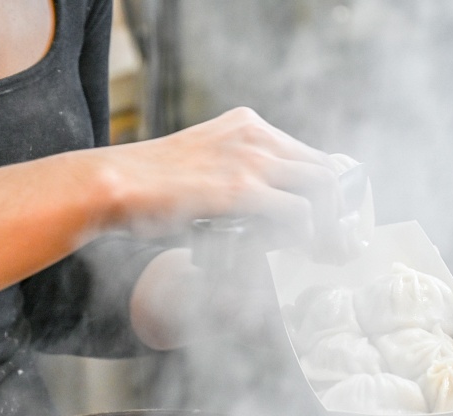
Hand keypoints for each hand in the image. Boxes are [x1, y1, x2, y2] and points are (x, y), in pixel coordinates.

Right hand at [100, 107, 340, 248]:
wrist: (115, 184)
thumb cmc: (147, 186)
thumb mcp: (199, 168)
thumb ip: (232, 180)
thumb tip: (256, 215)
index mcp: (245, 125)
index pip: (306, 154)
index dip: (326, 191)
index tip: (329, 221)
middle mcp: (254, 134)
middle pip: (322, 168)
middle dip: (337, 210)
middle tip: (336, 243)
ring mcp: (249, 158)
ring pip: (320, 187)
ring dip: (329, 225)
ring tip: (324, 253)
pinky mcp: (240, 188)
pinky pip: (296, 211)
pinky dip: (307, 235)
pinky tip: (300, 252)